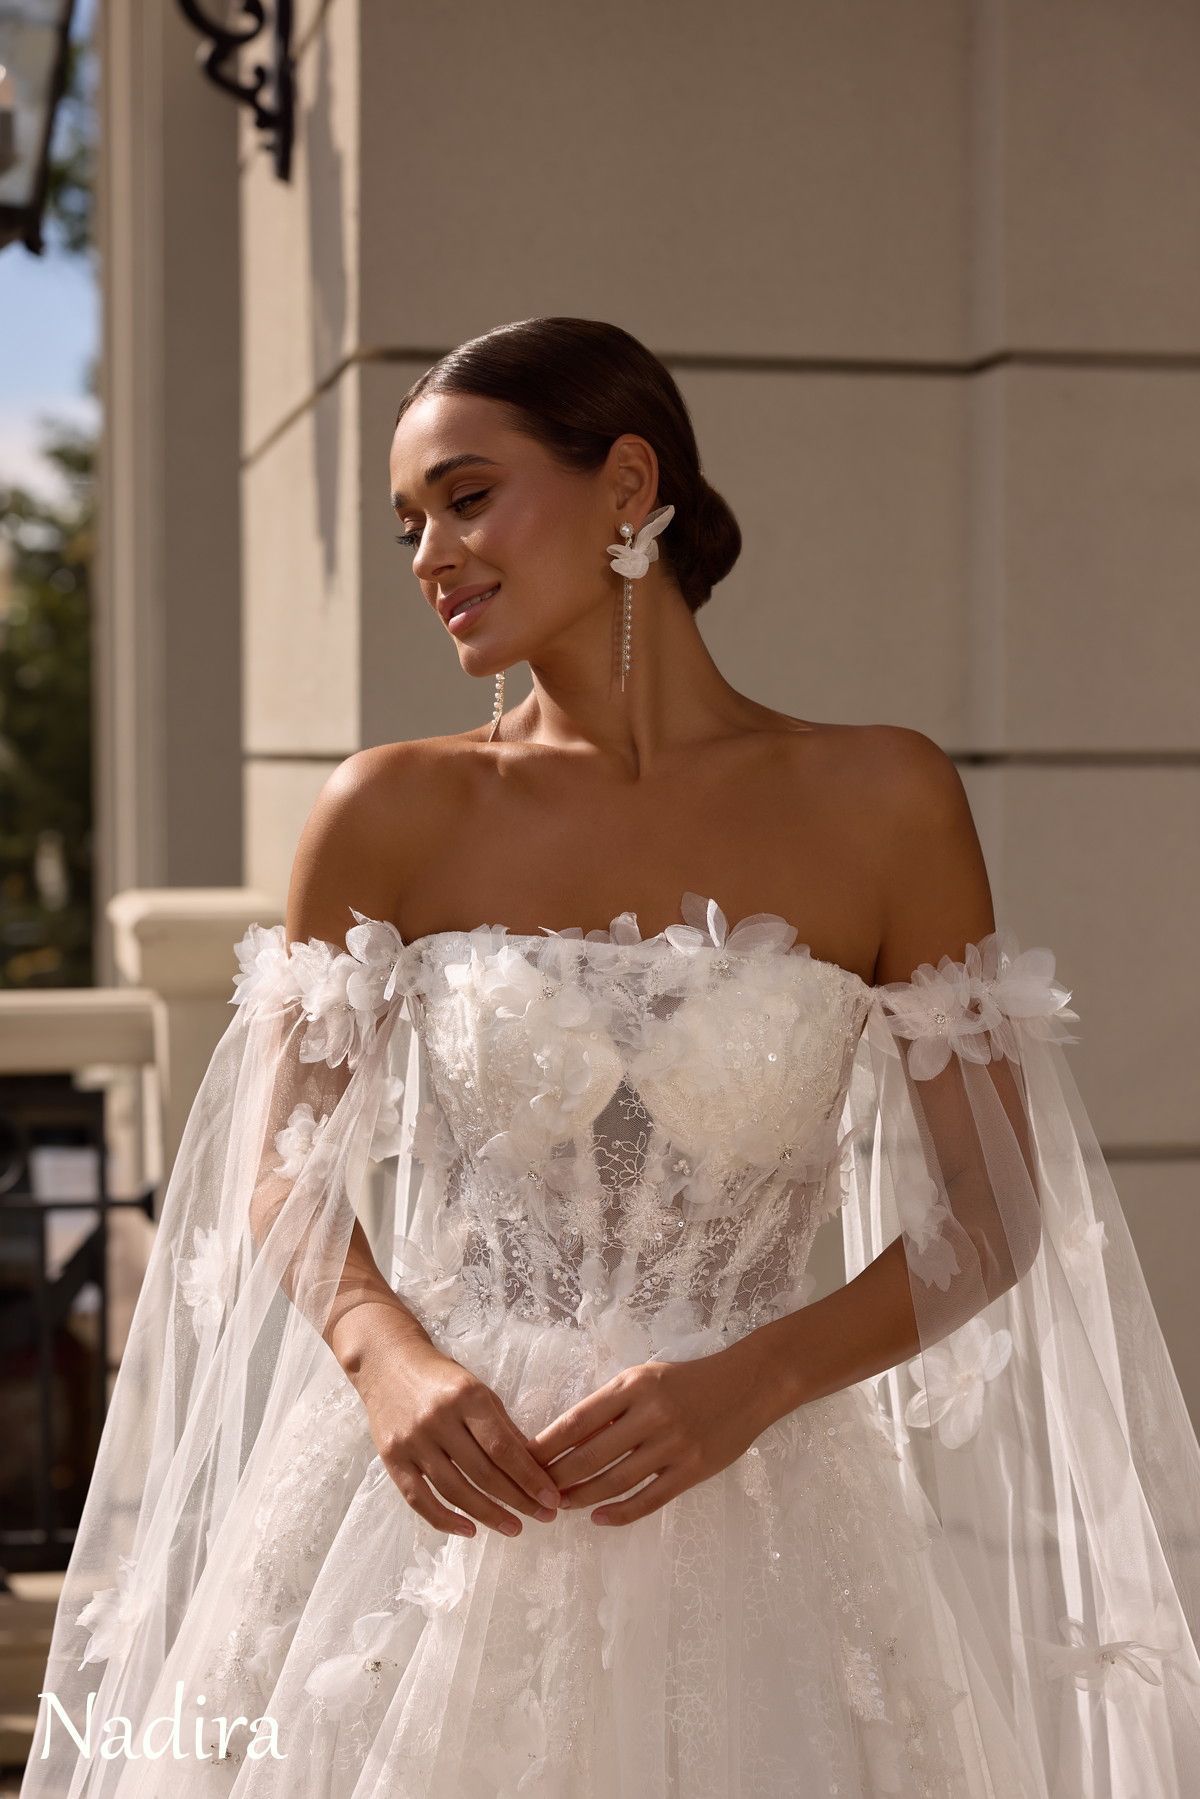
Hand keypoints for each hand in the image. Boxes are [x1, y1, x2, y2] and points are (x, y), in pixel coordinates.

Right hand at [345, 1306, 564, 1538]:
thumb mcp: (478, 1390)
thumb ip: (502, 1427)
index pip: (503, 1448)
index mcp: (466, 1397)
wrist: (387, 1362)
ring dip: (488, 1515)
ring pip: (454, 1490)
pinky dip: (445, 1520)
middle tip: (543, 1518)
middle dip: (517, 1500)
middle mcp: (438, 1419)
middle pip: (482, 1472)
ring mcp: (412, 1441)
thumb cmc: (441, 1377)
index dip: (529, 1477)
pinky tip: (470, 1529)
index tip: (551, 1499)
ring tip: (514, 1528)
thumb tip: (533, 1467)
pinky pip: (419, 1499)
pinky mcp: (391, 1458)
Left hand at [526, 1339, 777, 1526]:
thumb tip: (567, 1438)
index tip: (523, 1459)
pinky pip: (649, 1499)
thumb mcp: (645, 1378)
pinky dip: (620, 1513)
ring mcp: (673, 1446)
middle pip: (591, 1456)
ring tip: (561, 1505)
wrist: (747, 1385)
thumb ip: (611, 1406)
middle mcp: (650, 1415)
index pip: (578, 1420)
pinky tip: (599, 1518)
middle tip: (535, 1491)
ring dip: (583, 1497)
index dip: (548, 1444)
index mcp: (633, 1387)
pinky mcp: (691, 1470)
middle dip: (558, 1477)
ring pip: (615, 1481)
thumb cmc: (687, 1380)